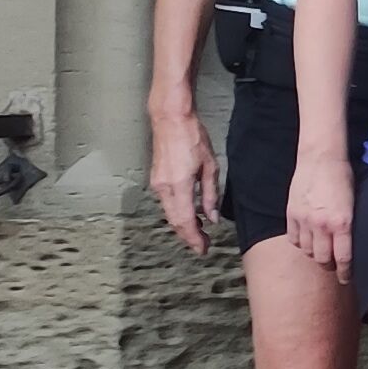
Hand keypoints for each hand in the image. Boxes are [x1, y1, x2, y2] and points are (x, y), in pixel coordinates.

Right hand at [146, 101, 220, 258]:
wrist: (170, 119)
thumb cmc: (192, 138)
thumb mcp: (210, 166)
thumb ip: (210, 195)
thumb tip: (212, 217)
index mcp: (178, 185)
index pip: (185, 221)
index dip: (194, 238)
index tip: (203, 249)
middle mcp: (163, 187)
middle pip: (174, 221)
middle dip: (188, 236)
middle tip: (202, 246)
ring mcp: (157, 183)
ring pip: (169, 213)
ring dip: (183, 225)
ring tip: (199, 232)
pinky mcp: (156, 179)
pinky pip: (166, 203)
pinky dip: (177, 213)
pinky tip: (189, 215)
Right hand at [285, 153, 354, 276]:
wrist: (321, 158)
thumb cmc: (343, 177)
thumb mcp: (355, 202)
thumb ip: (351, 224)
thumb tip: (354, 244)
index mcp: (342, 223)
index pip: (343, 258)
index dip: (345, 272)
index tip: (347, 279)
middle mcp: (322, 225)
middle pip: (323, 259)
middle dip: (330, 266)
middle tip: (334, 267)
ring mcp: (304, 220)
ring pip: (308, 251)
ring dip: (315, 255)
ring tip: (322, 253)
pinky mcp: (291, 214)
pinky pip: (294, 239)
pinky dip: (301, 244)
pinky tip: (308, 241)